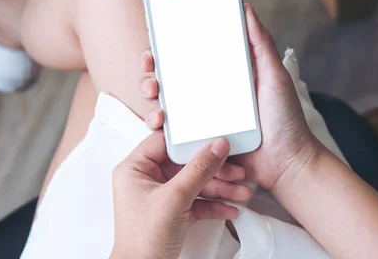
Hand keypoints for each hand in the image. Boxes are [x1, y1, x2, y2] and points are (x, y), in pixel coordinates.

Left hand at [111, 132, 251, 258]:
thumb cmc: (144, 238)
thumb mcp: (175, 198)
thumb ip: (198, 169)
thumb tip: (217, 145)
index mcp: (135, 168)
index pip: (165, 142)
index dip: (191, 139)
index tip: (216, 138)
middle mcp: (146, 179)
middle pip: (184, 163)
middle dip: (213, 169)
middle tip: (236, 171)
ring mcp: (159, 196)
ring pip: (193, 183)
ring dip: (219, 188)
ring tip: (242, 192)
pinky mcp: (171, 213)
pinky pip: (195, 202)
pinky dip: (213, 205)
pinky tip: (231, 209)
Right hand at [139, 3, 319, 189]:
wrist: (287, 164)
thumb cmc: (285, 120)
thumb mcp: (274, 76)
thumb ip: (261, 44)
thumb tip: (247, 8)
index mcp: (220, 78)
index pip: (187, 59)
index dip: (167, 50)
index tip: (156, 43)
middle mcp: (205, 97)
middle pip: (168, 80)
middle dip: (151, 71)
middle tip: (151, 68)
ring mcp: (199, 122)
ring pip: (164, 104)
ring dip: (150, 95)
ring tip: (153, 92)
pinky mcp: (197, 144)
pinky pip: (171, 134)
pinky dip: (159, 126)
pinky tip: (159, 121)